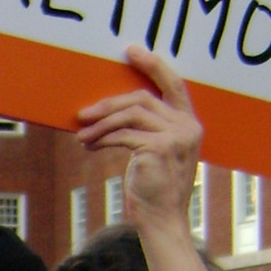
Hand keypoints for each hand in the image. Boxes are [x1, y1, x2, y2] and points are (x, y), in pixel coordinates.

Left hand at [75, 46, 202, 231]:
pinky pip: (123, 135)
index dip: (153, 65)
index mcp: (189, 124)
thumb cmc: (153, 187)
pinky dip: (102, 138)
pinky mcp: (160, 148)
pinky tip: (89, 145)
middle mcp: (187, 127)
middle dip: (108, 104)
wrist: (161, 219)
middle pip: (142, 99)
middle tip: (83, 113)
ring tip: (82, 135)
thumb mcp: (152, 152)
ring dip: (100, 124)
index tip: (131, 50)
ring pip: (130, 115)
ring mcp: (176, 137)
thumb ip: (143, 128)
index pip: (174, 84)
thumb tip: (105, 110)